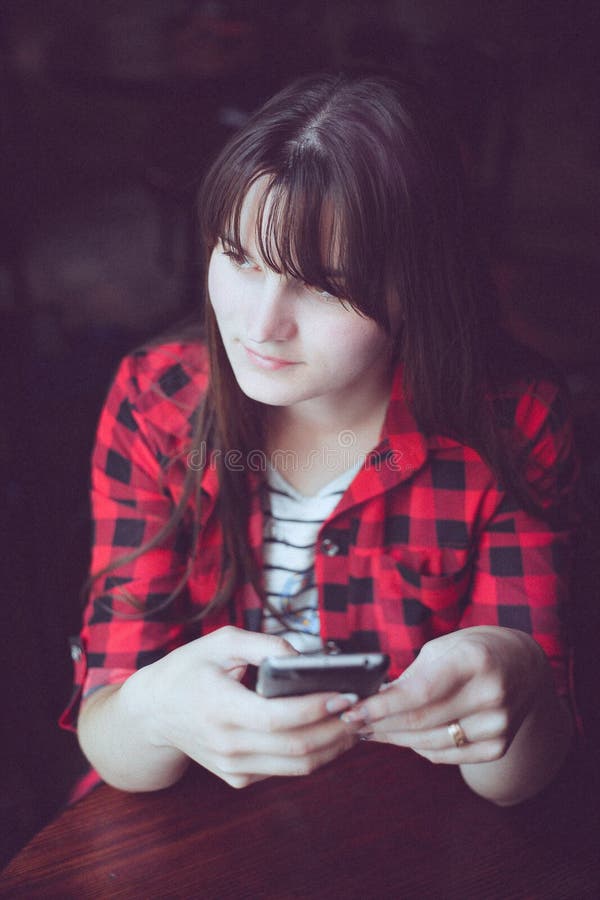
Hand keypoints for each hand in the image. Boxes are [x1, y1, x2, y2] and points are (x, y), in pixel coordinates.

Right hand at [126, 626, 359, 787]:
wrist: (153, 712)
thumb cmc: (189, 670)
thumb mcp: (222, 642)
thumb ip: (266, 645)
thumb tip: (307, 657)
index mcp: (220, 708)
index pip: (279, 718)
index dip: (318, 707)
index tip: (346, 692)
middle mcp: (227, 745)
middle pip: (297, 748)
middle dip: (338, 729)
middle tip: (362, 707)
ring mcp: (233, 767)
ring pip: (298, 766)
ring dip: (334, 746)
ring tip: (355, 721)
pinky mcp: (239, 778)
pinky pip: (286, 770)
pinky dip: (315, 753)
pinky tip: (330, 732)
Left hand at [341, 626, 550, 764]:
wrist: (524, 666)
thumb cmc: (475, 649)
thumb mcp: (443, 647)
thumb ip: (411, 676)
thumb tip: (373, 700)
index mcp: (474, 661)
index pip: (419, 693)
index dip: (381, 706)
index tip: (352, 712)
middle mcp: (491, 694)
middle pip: (421, 721)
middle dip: (380, 724)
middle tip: (353, 723)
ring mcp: (499, 724)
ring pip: (431, 743)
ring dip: (394, 739)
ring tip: (371, 731)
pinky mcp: (499, 746)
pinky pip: (448, 755)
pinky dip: (420, 748)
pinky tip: (403, 739)